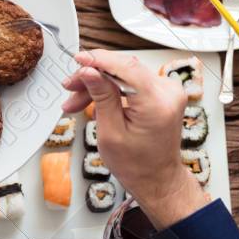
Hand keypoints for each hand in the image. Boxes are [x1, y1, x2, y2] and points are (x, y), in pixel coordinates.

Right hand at [62, 50, 209, 228]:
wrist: (157, 179)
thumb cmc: (137, 165)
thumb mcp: (110, 133)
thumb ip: (102, 97)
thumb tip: (89, 71)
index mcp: (156, 104)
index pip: (125, 67)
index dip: (98, 60)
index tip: (78, 59)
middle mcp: (167, 93)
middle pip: (124, 68)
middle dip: (93, 75)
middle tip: (70, 87)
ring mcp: (168, 91)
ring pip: (125, 74)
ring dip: (99, 83)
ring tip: (76, 101)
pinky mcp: (163, 93)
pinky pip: (133, 81)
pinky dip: (112, 88)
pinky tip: (94, 100)